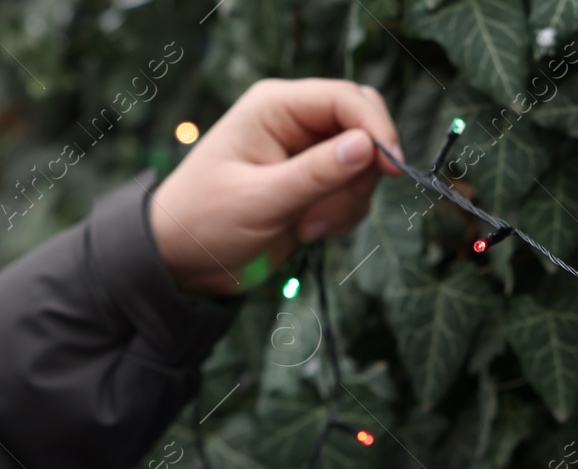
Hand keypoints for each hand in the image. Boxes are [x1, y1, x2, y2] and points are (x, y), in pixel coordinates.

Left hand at [147, 78, 403, 294]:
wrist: (185, 260)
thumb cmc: (206, 220)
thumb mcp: (261, 199)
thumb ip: (316, 174)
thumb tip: (367, 147)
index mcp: (276, 108)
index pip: (345, 99)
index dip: (375, 129)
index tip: (392, 168)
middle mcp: (295, 123)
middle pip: (363, 126)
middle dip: (363, 170)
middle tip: (343, 203)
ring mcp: (307, 156)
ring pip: (362, 166)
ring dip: (347, 203)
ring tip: (308, 227)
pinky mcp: (314, 187)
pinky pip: (353, 194)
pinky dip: (342, 217)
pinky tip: (307, 231)